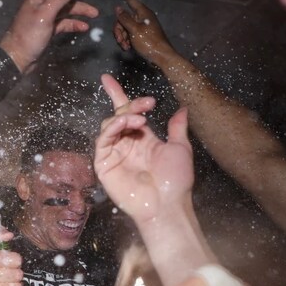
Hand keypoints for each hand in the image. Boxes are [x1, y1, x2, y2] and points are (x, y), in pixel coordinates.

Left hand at [0, 0, 101, 71]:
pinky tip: (84, 27)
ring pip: (68, 6)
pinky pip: (65, 21)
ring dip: (81, 8)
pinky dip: (75, 23)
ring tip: (95, 13)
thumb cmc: (28, 36)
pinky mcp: (49, 27)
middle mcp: (43, 1)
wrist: (17, 59)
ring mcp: (46, 14)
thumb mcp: (45, 15)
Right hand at [94, 73, 193, 224]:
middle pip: (119, 115)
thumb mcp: (180, 149)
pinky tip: (128, 125)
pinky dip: (113, 128)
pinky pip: (103, 141)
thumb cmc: (175, 182)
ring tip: (141, 118)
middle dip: (130, 104)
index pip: (127, 113)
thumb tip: (183, 109)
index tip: (108, 80)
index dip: (117, 95)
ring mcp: (114, 154)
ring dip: (124, 116)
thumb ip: (177, 128)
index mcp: (142, 140)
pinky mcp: (104, 165)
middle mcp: (126, 145)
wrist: (167, 205)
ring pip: (109, 125)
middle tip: (148, 104)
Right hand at [113, 0, 176, 64]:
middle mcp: (142, 18)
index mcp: (143, 13)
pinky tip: (127, 47)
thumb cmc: (149, 42)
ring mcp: (142, 27)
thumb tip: (118, 8)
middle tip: (119, 39)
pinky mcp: (141, 35)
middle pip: (124, 17)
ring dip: (122, 36)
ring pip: (125, 27)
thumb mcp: (134, 30)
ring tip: (124, 46)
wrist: (161, 57)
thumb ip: (125, 18)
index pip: (131, 0)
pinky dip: (126, 40)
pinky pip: (129, 34)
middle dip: (119, 28)